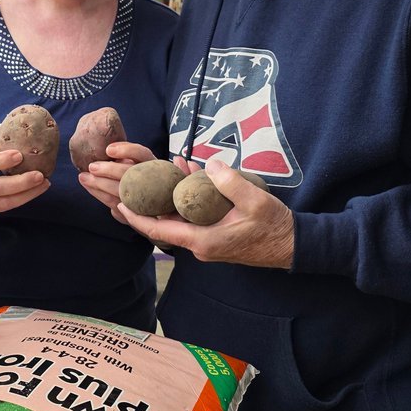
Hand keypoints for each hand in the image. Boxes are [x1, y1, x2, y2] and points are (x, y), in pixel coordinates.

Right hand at [0, 125, 49, 226]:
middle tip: (39, 175)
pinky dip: (24, 199)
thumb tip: (13, 124)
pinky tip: (38, 189)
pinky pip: (7, 207)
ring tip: (45, 183)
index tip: (19, 154)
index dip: (0, 161)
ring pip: (4, 202)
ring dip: (27, 194)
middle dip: (20, 183)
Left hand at [78, 141, 155, 215]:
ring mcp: (144, 199)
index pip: (142, 154)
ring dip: (99, 184)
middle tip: (92, 166)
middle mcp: (152, 182)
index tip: (108, 150)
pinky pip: (114, 204)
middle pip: (131, 174)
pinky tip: (89, 187)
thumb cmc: (136, 178)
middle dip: (109, 170)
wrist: (149, 208)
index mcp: (153, 165)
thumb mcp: (135, 163)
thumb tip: (108, 148)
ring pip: (121, 191)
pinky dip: (99, 194)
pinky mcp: (134, 212)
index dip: (127, 150)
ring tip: (83, 177)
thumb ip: (126, 154)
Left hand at [117, 158, 294, 267]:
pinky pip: (193, 215)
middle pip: (164, 223)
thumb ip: (229, 183)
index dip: (136, 217)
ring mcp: (206, 240)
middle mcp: (199, 244)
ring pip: (179, 216)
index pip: (159, 230)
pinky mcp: (214, 235)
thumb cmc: (274, 226)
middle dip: (149, 200)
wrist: (293, 245)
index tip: (117, 204)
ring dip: (171, 194)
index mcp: (203, 240)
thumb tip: (208, 165)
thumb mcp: (254, 201)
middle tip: (134, 179)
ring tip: (166, 167)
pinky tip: (190, 172)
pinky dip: (188, 196)